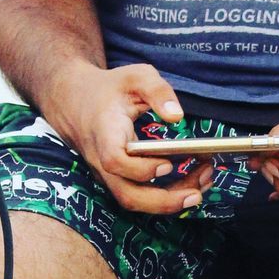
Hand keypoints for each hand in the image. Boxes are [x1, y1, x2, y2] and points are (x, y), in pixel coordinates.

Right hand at [46, 61, 212, 215]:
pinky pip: (138, 194)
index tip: (168, 164)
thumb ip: (158, 91)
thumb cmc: (109, 89)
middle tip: (197, 193)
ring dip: (168, 201)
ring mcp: (108, 173)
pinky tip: (191, 182)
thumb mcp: (135, 76)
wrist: (76, 101)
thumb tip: (177, 116)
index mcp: (105, 133)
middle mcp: (103, 160)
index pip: (115, 161)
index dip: (141, 169)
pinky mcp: (117, 178)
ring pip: (133, 200)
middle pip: (126, 195)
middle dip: (163, 201)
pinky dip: (164, 195)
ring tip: (201, 185)